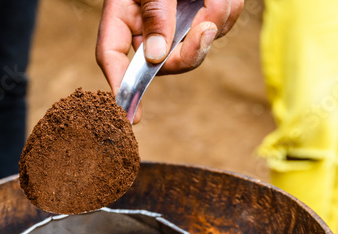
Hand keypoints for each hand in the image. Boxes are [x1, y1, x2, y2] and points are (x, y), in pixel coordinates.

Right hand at [96, 0, 243, 122]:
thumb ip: (155, 15)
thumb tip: (157, 57)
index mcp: (124, 17)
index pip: (112, 57)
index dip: (121, 86)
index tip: (132, 116)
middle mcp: (148, 28)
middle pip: (162, 65)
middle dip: (189, 51)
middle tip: (206, 28)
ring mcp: (175, 27)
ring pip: (195, 50)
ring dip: (213, 23)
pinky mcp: (200, 21)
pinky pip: (217, 31)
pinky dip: (225, 12)